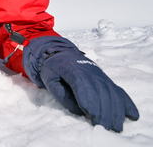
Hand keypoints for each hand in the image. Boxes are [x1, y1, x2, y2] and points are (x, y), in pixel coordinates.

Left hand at [23, 36, 138, 131]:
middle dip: (103, 110)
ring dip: (116, 110)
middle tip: (102, 126)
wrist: (62, 54)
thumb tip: (79, 110)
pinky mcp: (107, 80)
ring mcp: (100, 75)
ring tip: (114, 126)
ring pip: (112, 92)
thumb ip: (61, 95)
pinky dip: (127, 103)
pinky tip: (132, 115)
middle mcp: (90, 71)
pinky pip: (119, 91)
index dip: (88, 98)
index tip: (90, 114)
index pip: (82, 83)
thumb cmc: (53, 70)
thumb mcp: (50, 80)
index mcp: (72, 68)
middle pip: (100, 90)